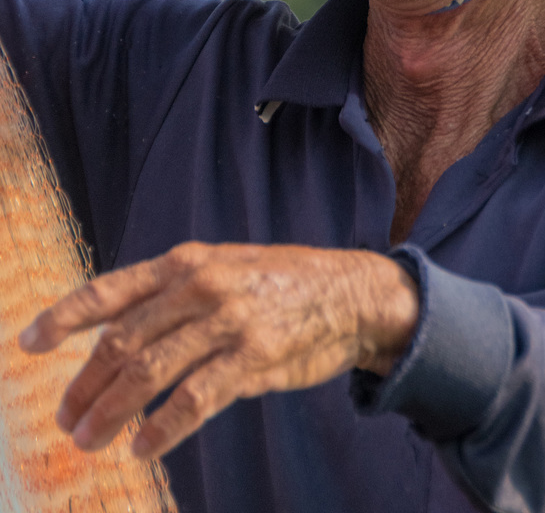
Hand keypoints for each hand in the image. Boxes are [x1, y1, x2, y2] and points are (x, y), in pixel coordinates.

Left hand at [18, 242, 418, 458]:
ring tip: (90, 440)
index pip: (110, 291)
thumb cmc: (280, 283)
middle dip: (84, 384)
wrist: (349, 292)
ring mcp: (226, 321)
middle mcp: (199, 285)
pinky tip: (143, 446)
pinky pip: (193, 399)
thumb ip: (173, 294)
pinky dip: (161, 428)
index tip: (29, 343)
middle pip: (121, 341)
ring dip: (110, 412)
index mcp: (186, 261)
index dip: (64, 317)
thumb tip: (116, 333)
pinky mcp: (253, 357)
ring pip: (148, 372)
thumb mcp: (222, 268)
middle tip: (67, 418)